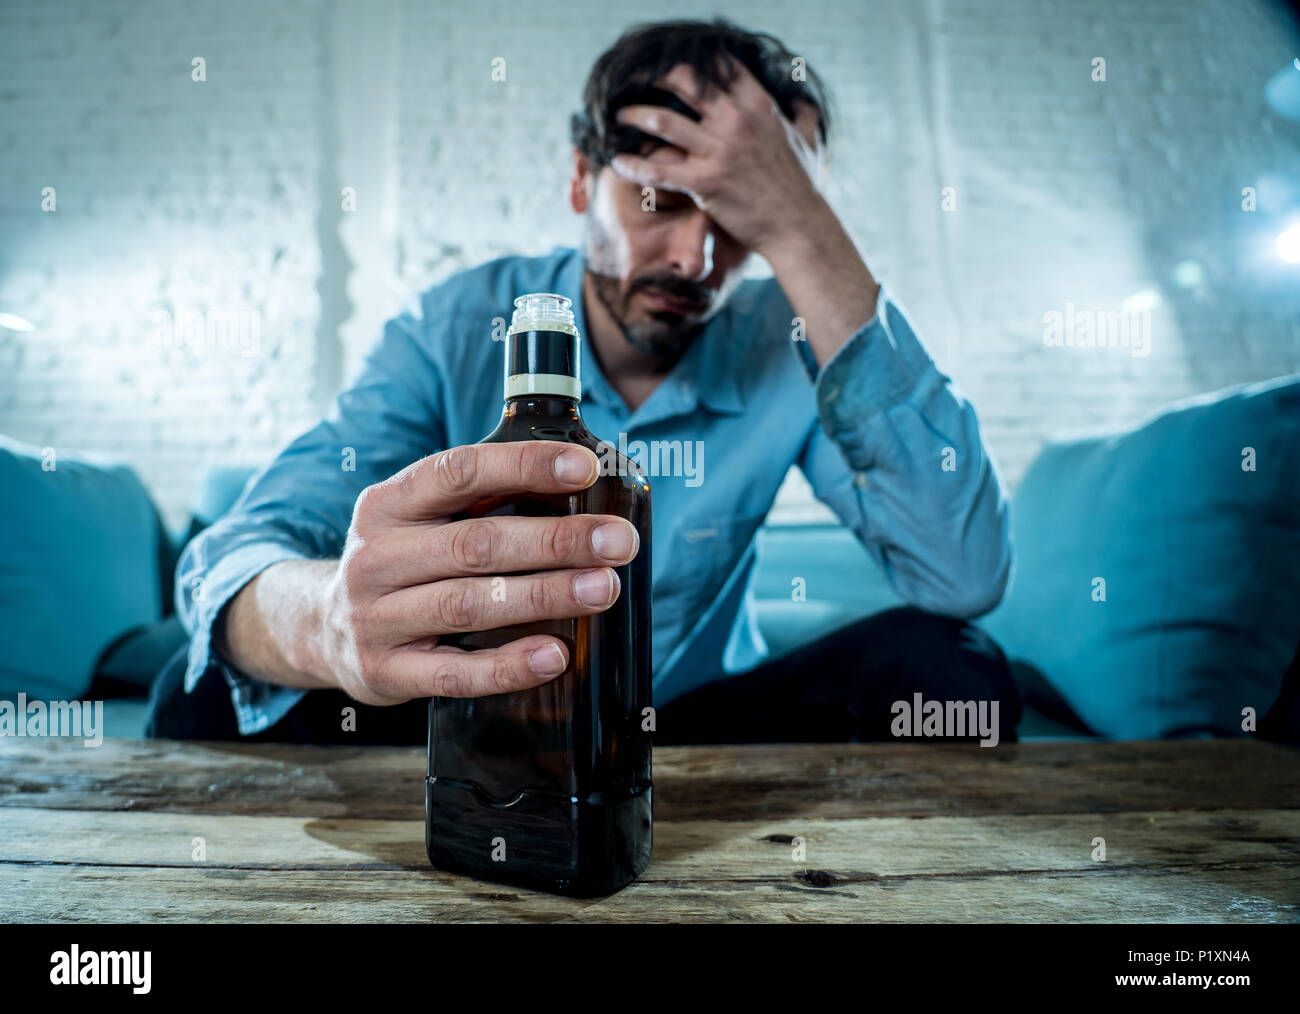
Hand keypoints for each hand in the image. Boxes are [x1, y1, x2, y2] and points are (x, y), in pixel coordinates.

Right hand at [319, 442, 639, 705]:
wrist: (320, 628)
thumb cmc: (400, 563)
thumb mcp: (419, 519)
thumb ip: (480, 502)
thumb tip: (580, 483)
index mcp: (389, 504)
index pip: (459, 472)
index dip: (524, 466)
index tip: (584, 467)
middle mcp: (377, 557)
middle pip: (476, 543)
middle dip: (556, 540)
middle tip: (618, 541)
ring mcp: (375, 618)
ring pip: (470, 604)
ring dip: (545, 595)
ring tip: (604, 588)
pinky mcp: (385, 672)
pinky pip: (455, 673)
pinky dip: (509, 665)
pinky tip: (555, 654)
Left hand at [607, 59, 826, 255]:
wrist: (796, 225)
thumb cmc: (801, 186)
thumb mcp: (807, 141)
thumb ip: (800, 116)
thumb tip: (799, 103)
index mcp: (759, 106)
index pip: (721, 67)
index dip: (696, 62)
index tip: (677, 69)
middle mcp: (737, 121)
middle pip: (685, 83)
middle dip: (657, 78)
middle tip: (639, 83)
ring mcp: (720, 151)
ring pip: (663, 122)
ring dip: (635, 116)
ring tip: (620, 116)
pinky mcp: (705, 183)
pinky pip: (659, 170)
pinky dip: (634, 165)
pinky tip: (618, 162)